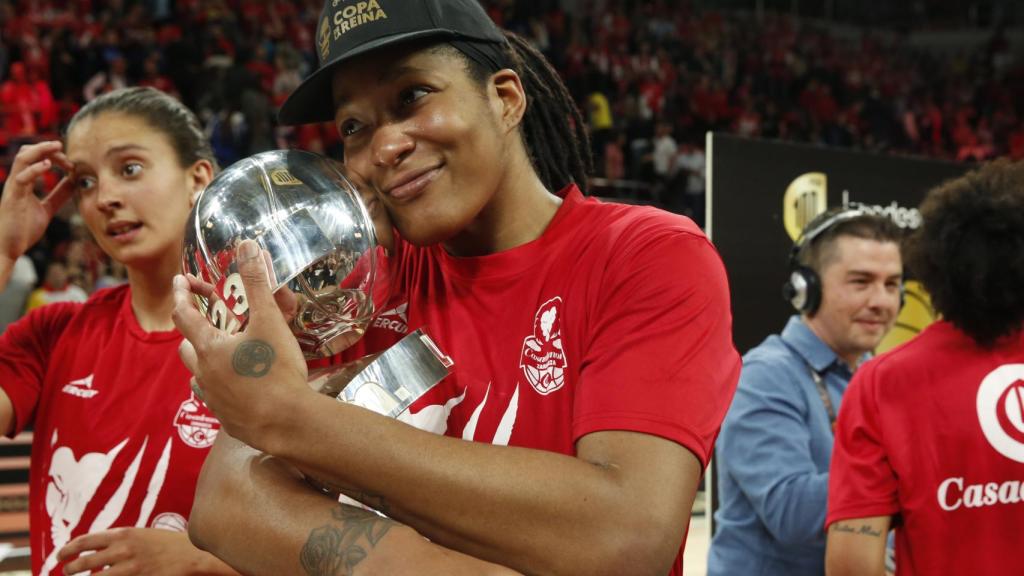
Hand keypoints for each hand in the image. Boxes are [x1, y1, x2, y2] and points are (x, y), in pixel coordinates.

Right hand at [0, 141, 74, 262]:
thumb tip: (73, 183)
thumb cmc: (23, 230)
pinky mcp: (13, 199)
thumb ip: (58, 196)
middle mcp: (16, 182)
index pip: (34, 158)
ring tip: (57, 147)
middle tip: (64, 150)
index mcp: (23, 183)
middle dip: (46, 147)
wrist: (7, 249)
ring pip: (22, 159)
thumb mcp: (46, 209)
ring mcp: (13, 189)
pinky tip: (48, 165)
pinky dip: (34, 169)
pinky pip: (21, 178)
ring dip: (40, 150)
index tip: (70, 163)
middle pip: (26, 152)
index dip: (52, 155)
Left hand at [57, 528, 231, 574]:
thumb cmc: (165, 543)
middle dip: (70, 569)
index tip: (60, 556)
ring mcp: (130, 567)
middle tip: (66, 572)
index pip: (84, 541)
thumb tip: (92, 549)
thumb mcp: (139, 534)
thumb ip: (117, 540)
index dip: (67, 550)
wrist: (190, 553)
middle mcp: (122, 549)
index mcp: (122, 534)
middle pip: (83, 563)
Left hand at [173, 239, 310, 450]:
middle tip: (212, 322)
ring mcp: (213, 399)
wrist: (287, 423)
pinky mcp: (226, 418)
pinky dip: (221, 386)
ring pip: (198, 374)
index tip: (180, 280)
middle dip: (195, 331)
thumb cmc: (276, 370)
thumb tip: (247, 246)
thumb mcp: (269, 321)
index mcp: (209, 347)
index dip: (181, 294)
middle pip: (187, 347)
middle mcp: (204, 374)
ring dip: (206, 361)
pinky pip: (215, 397)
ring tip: (226, 354)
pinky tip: (240, 385)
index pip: (183, 314)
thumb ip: (257, 283)